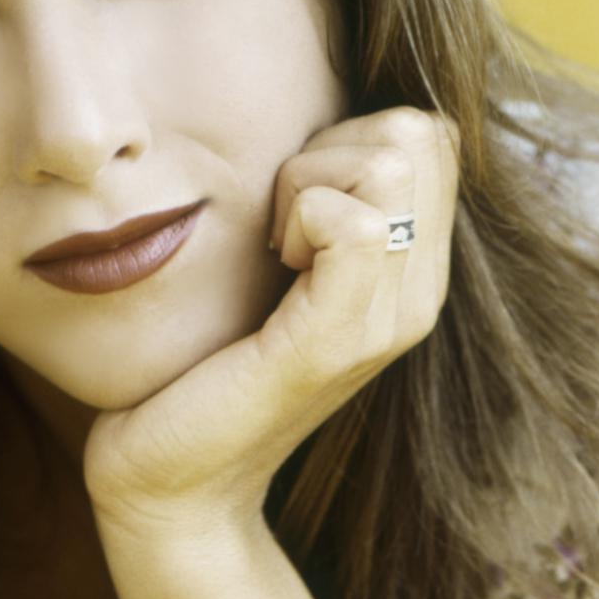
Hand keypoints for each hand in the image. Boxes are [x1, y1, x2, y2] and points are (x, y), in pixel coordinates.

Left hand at [81, 107, 459, 543]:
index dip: (353, 134)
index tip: (294, 203)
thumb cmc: (201, 365)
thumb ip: (316, 204)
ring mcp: (388, 321)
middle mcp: (418, 296)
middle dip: (332, 147)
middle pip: (420, 133)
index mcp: (411, 271)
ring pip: (393, 163)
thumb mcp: (275, 269)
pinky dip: (300, 214)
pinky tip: (272, 265)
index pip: (430, 132)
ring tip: (277, 248)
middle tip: (281, 224)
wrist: (168, 479)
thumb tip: (317, 119)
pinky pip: (354, 223)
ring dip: (310, 181)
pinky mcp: (336, 341)